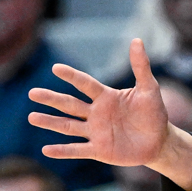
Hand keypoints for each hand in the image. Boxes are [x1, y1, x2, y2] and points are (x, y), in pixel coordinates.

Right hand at [29, 38, 174, 167]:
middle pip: (70, 104)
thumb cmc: (153, 113)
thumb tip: (137, 40)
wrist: (159, 141)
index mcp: (106, 97)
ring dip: (50, 122)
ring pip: (68, 126)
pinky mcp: (99, 150)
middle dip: (51, 99)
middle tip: (32, 93)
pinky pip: (77, 150)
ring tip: (32, 117)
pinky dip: (62, 151)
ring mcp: (95, 132)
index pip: (85, 84)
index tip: (57, 68)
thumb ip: (141, 67)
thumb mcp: (149, 89)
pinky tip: (46, 150)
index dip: (72, 76)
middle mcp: (96, 113)